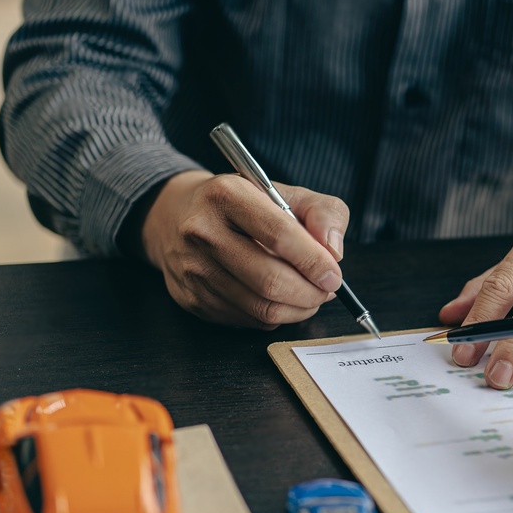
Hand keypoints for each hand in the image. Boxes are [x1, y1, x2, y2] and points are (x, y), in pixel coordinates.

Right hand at [139, 170, 349, 328]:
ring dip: (298, 309)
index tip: (334, 274)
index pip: (280, 235)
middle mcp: (202, 231)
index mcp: (227, 195)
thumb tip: (334, 252)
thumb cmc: (244, 205)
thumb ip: (324, 213)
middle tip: (327, 290)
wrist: (178, 216)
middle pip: (270, 280)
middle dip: (311, 293)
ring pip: (261, 308)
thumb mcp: (288, 193)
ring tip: (311, 297)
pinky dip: (275, 316)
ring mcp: (193, 268)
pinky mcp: (192, 298)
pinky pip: (247, 320)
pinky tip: (283, 301)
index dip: (314, 261)